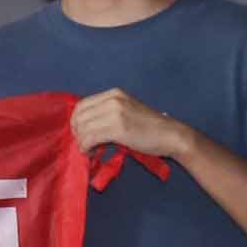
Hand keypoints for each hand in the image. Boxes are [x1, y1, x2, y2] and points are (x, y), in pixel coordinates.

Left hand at [71, 88, 187, 162]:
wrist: (171, 135)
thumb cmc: (149, 127)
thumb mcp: (126, 110)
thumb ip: (106, 113)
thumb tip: (82, 126)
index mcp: (113, 94)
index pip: (81, 105)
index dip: (76, 121)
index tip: (80, 133)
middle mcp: (112, 100)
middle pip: (79, 116)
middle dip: (77, 132)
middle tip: (84, 143)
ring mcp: (115, 113)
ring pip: (82, 128)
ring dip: (81, 142)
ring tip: (89, 149)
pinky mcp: (118, 129)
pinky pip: (90, 138)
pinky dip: (86, 147)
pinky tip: (91, 152)